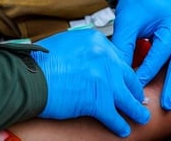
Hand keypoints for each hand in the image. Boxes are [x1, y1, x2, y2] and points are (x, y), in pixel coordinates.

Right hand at [31, 28, 149, 137]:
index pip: (118, 57)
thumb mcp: (67, 43)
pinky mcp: (99, 100)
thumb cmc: (40, 61)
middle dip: (135, 89)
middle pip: (128, 75)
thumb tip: (91, 61)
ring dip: (136, 109)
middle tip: (139, 97)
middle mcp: (104, 56)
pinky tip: (122, 129)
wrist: (29, 76)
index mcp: (96, 40)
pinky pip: (115, 116)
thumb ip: (84, 49)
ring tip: (141, 116)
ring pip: (128, 98)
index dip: (122, 72)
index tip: (125, 79)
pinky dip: (119, 125)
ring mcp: (104, 78)